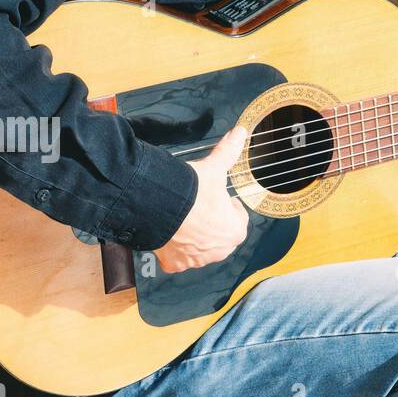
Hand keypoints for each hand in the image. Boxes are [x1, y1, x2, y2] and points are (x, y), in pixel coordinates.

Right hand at [154, 125, 249, 273]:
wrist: (157, 206)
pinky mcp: (175, 263)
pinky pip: (177, 260)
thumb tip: (240, 132)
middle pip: (219, 236)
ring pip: (200, 249)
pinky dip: (174, 250)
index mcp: (235, 231)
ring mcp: (196, 260)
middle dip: (212, 223)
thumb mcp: (213, 168)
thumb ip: (228, 152)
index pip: (237, 218)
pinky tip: (171, 235)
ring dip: (195, 237)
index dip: (227, 206)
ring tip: (185, 218)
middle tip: (200, 207)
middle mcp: (219, 251)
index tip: (217, 198)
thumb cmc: (191, 192)